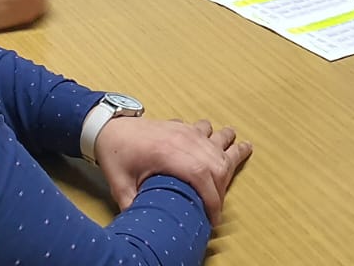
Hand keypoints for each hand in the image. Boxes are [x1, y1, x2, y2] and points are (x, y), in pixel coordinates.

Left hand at [95, 116, 252, 222]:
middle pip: (217, 161)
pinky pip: (207, 131)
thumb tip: (145, 226)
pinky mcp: (182, 126)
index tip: (213, 218)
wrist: (109, 127)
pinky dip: (217, 140)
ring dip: (229, 150)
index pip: (203, 177)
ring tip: (244, 150)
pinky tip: (219, 144)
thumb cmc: (116, 155)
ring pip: (216, 140)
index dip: (213, 200)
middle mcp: (182, 140)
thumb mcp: (121, 186)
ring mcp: (184, 131)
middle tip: (219, 204)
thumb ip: (135, 206)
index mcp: (169, 154)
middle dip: (224, 185)